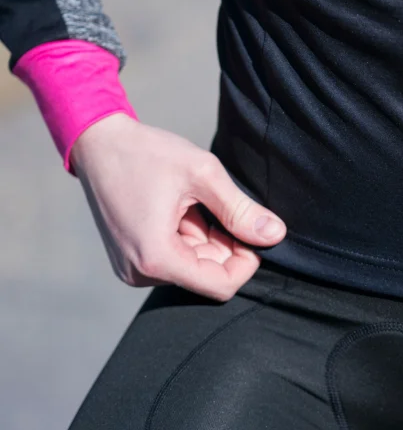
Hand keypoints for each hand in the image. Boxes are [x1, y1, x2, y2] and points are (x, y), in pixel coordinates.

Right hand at [70, 113, 286, 300]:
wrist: (99, 143)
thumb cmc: (147, 153)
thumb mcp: (203, 174)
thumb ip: (241, 210)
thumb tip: (276, 235)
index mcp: (156, 258)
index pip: (221, 286)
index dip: (247, 262)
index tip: (251, 229)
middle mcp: (140, 273)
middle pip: (209, 276)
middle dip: (228, 245)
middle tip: (223, 205)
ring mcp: (133, 268)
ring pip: (195, 267)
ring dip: (209, 238)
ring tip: (195, 202)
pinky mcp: (132, 259)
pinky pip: (176, 258)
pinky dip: (191, 236)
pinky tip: (184, 208)